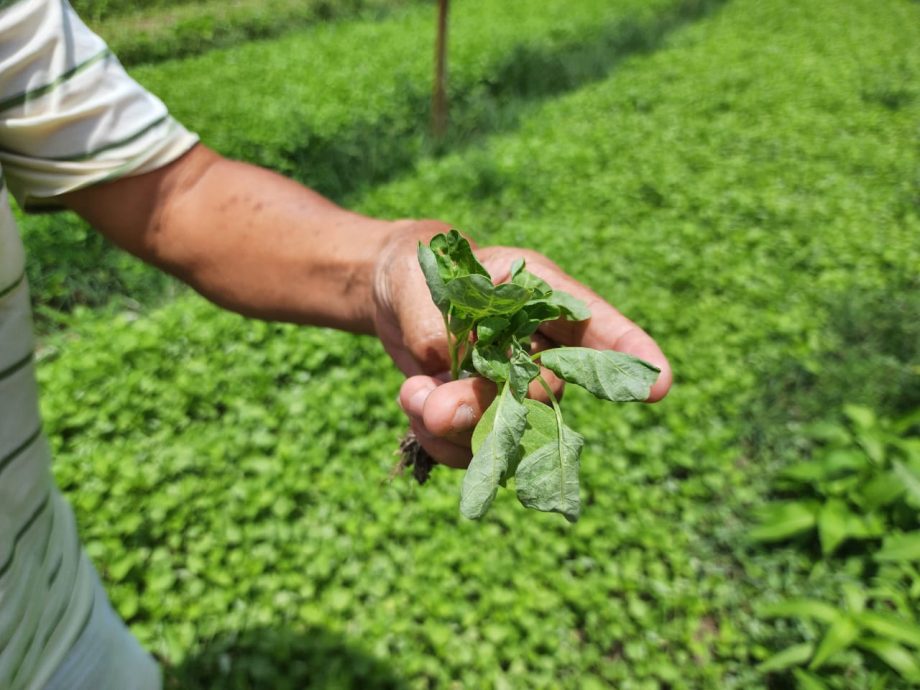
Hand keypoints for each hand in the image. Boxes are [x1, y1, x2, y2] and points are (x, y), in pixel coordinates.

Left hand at [372, 221, 671, 466]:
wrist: (397, 292)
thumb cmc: (420, 266)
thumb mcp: (418, 275)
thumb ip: (432, 319)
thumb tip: (446, 369)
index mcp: (539, 295)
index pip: (595, 324)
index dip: (627, 352)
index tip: (659, 383)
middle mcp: (538, 346)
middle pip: (544, 393)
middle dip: (491, 408)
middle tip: (434, 407)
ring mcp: (514, 388)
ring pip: (511, 433)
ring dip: (456, 431)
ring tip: (414, 397)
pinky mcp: (484, 418)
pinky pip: (476, 451)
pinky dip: (440, 442)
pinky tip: (414, 407)